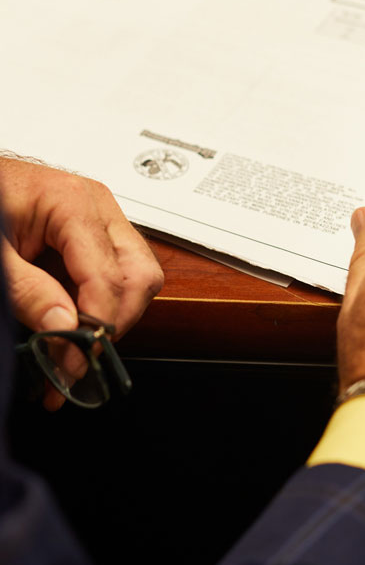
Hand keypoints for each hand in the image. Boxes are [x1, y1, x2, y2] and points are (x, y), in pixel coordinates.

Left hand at [0, 157, 163, 408]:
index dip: (96, 326)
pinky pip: (121, 275)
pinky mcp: (98, 234)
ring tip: (71, 343)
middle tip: (79, 358)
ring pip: (139, 278)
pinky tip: (72, 321)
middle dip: (116, 322)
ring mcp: (103, 220)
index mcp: (74, 203)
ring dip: (113, 316)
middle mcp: (100, 208)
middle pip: (140, 276)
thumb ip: (25, 289)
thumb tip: (62, 327)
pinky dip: (101, 304)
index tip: (72, 362)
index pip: (109, 276)